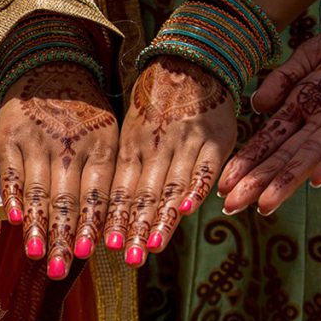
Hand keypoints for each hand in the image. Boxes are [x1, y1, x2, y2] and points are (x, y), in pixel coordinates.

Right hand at [0, 64, 117, 278]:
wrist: (51, 64)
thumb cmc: (85, 112)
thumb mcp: (109, 136)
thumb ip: (105, 178)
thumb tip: (110, 228)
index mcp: (102, 147)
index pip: (97, 194)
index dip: (92, 225)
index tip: (89, 254)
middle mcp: (71, 145)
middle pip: (67, 199)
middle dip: (64, 238)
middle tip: (60, 271)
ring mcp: (39, 140)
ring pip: (38, 190)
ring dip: (37, 226)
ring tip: (36, 255)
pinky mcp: (10, 136)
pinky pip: (11, 172)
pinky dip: (12, 197)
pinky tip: (12, 220)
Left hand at [106, 56, 234, 264]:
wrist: (192, 60)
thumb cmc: (156, 102)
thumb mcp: (132, 128)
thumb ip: (128, 167)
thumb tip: (111, 210)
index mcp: (132, 145)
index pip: (121, 189)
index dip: (115, 218)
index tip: (106, 247)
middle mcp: (156, 146)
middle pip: (144, 194)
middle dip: (135, 229)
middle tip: (128, 259)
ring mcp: (185, 142)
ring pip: (171, 186)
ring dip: (162, 219)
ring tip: (153, 248)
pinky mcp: (215, 139)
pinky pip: (204, 168)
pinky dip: (196, 190)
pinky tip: (188, 211)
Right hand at [218, 17, 320, 214]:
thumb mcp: (316, 50)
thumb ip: (286, 74)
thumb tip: (257, 104)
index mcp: (305, 104)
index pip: (270, 139)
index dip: (248, 161)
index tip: (225, 183)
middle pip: (285, 155)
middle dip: (258, 181)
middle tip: (233, 206)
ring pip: (314, 155)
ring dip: (289, 180)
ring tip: (266, 204)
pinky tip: (318, 179)